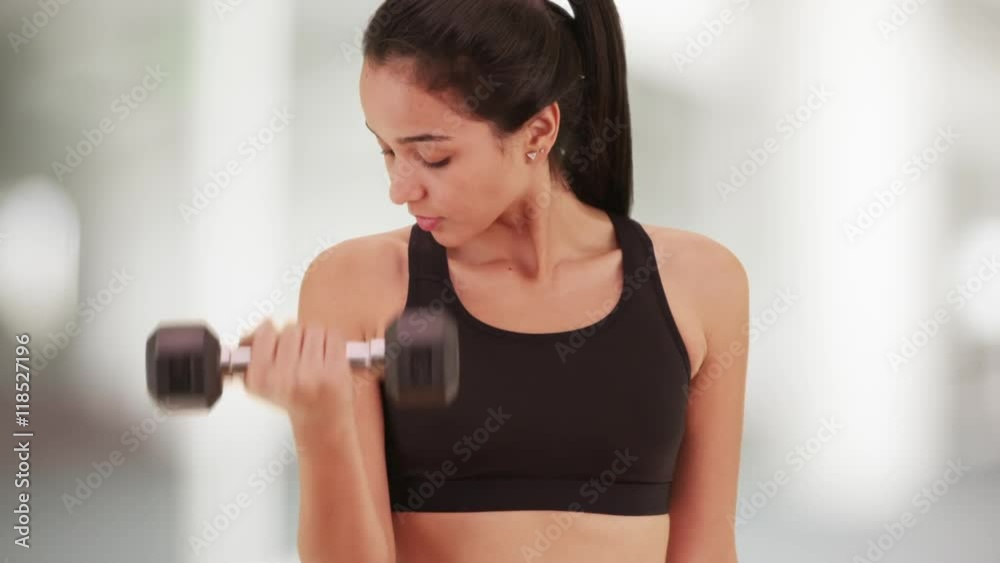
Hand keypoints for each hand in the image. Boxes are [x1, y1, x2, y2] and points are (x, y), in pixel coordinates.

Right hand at [239, 320, 355, 424]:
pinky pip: (333, 336)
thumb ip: (251, 351)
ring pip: (313, 330)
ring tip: (314, 355)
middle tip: (298, 351)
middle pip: (291, 330)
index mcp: (260, 378)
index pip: (265, 333)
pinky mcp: (335, 371)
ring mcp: (311, 374)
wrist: (321, 419)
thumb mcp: (260, 381)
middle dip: (296, 336)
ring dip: (315, 337)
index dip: (272, 331)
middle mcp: (283, 377)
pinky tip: (327, 355)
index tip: (275, 338)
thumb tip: (255, 329)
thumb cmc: (292, 396)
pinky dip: (332, 341)